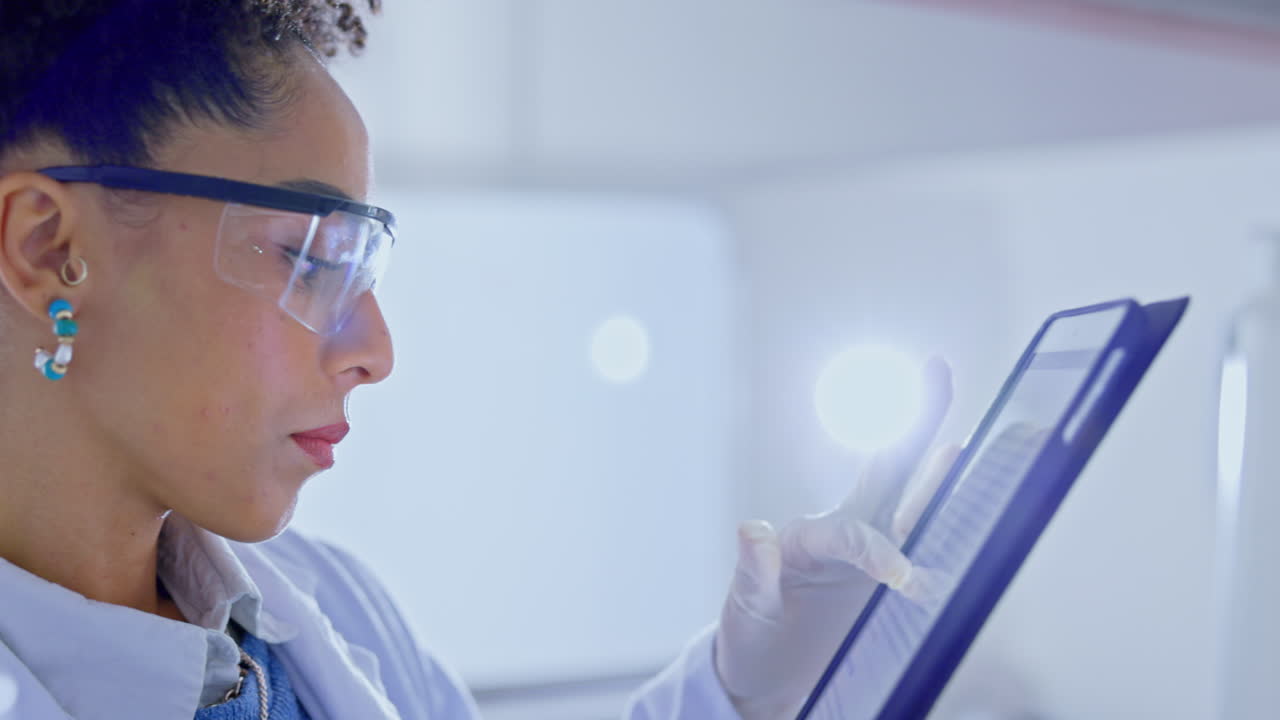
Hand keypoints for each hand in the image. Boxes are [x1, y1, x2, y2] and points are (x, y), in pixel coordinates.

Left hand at [713, 357, 959, 719]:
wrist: (763, 680)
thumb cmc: (749, 640)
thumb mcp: (744, 611)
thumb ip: (753, 573)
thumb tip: (751, 528)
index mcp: (803, 538)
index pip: (850, 533)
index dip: (879, 551)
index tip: (906, 580)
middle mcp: (839, 534)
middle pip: (884, 473)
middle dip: (914, 423)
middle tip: (937, 370)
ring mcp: (866, 554)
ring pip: (910, 502)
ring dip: (938, 470)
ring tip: (968, 436)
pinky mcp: (884, 580)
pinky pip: (921, 544)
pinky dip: (946, 520)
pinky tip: (970, 495)